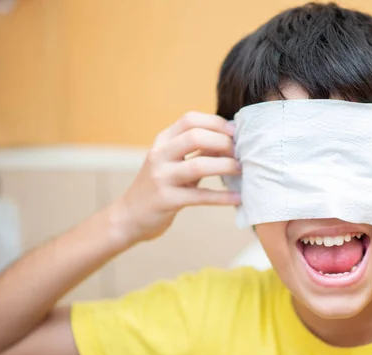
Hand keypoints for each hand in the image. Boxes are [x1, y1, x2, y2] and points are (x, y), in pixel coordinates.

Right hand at [114, 112, 240, 243]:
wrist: (130, 216)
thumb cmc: (161, 186)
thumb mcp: (174, 162)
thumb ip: (198, 149)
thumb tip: (231, 139)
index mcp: (162, 141)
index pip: (190, 120)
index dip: (216, 123)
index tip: (236, 132)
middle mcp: (159, 155)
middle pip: (195, 137)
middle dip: (223, 142)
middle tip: (241, 153)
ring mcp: (161, 177)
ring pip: (198, 165)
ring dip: (225, 166)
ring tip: (241, 170)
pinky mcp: (166, 200)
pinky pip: (200, 196)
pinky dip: (222, 197)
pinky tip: (237, 198)